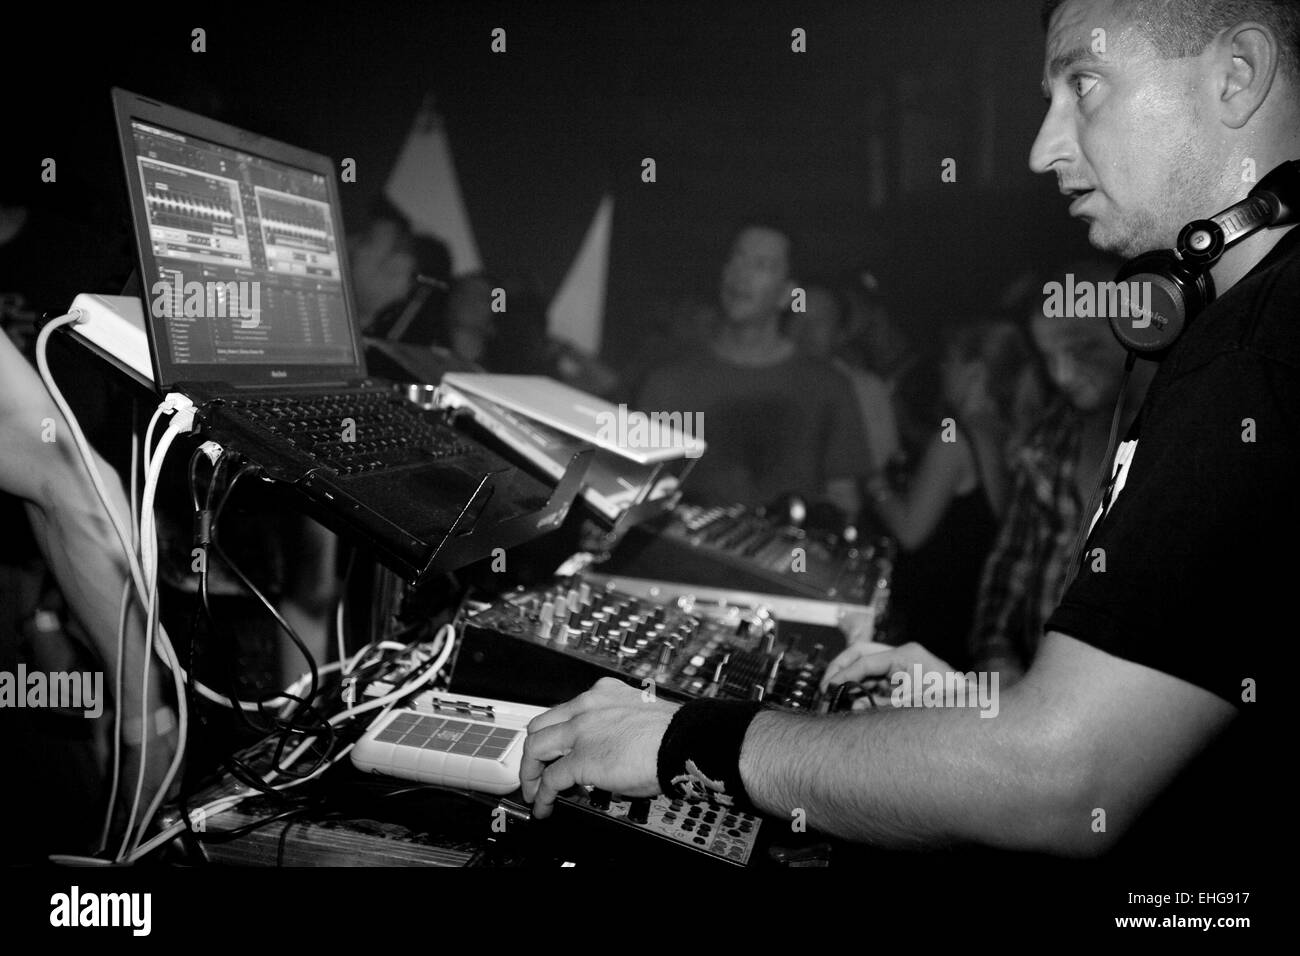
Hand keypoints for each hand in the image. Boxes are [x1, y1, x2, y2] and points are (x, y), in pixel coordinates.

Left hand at [520, 677, 679, 818]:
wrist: (685, 740)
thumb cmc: (674, 733)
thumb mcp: (637, 717)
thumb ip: (614, 728)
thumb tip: (609, 754)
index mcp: (603, 693)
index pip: (564, 710)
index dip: (554, 734)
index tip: (554, 749)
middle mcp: (587, 706)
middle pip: (540, 726)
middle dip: (534, 752)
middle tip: (536, 770)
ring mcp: (581, 731)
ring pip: (536, 748)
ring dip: (530, 773)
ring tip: (534, 792)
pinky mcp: (582, 758)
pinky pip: (551, 778)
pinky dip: (542, 795)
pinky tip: (545, 805)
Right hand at [819, 640, 956, 692]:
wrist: (974, 710)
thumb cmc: (947, 704)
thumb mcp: (910, 705)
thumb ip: (878, 704)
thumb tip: (853, 703)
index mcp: (905, 655)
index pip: (865, 660)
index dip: (844, 674)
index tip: (829, 688)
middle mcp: (902, 654)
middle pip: (861, 651)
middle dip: (840, 666)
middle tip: (826, 685)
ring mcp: (902, 662)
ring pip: (866, 662)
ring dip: (850, 676)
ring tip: (836, 694)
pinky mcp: (903, 674)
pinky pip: (875, 675)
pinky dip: (862, 684)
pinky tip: (853, 698)